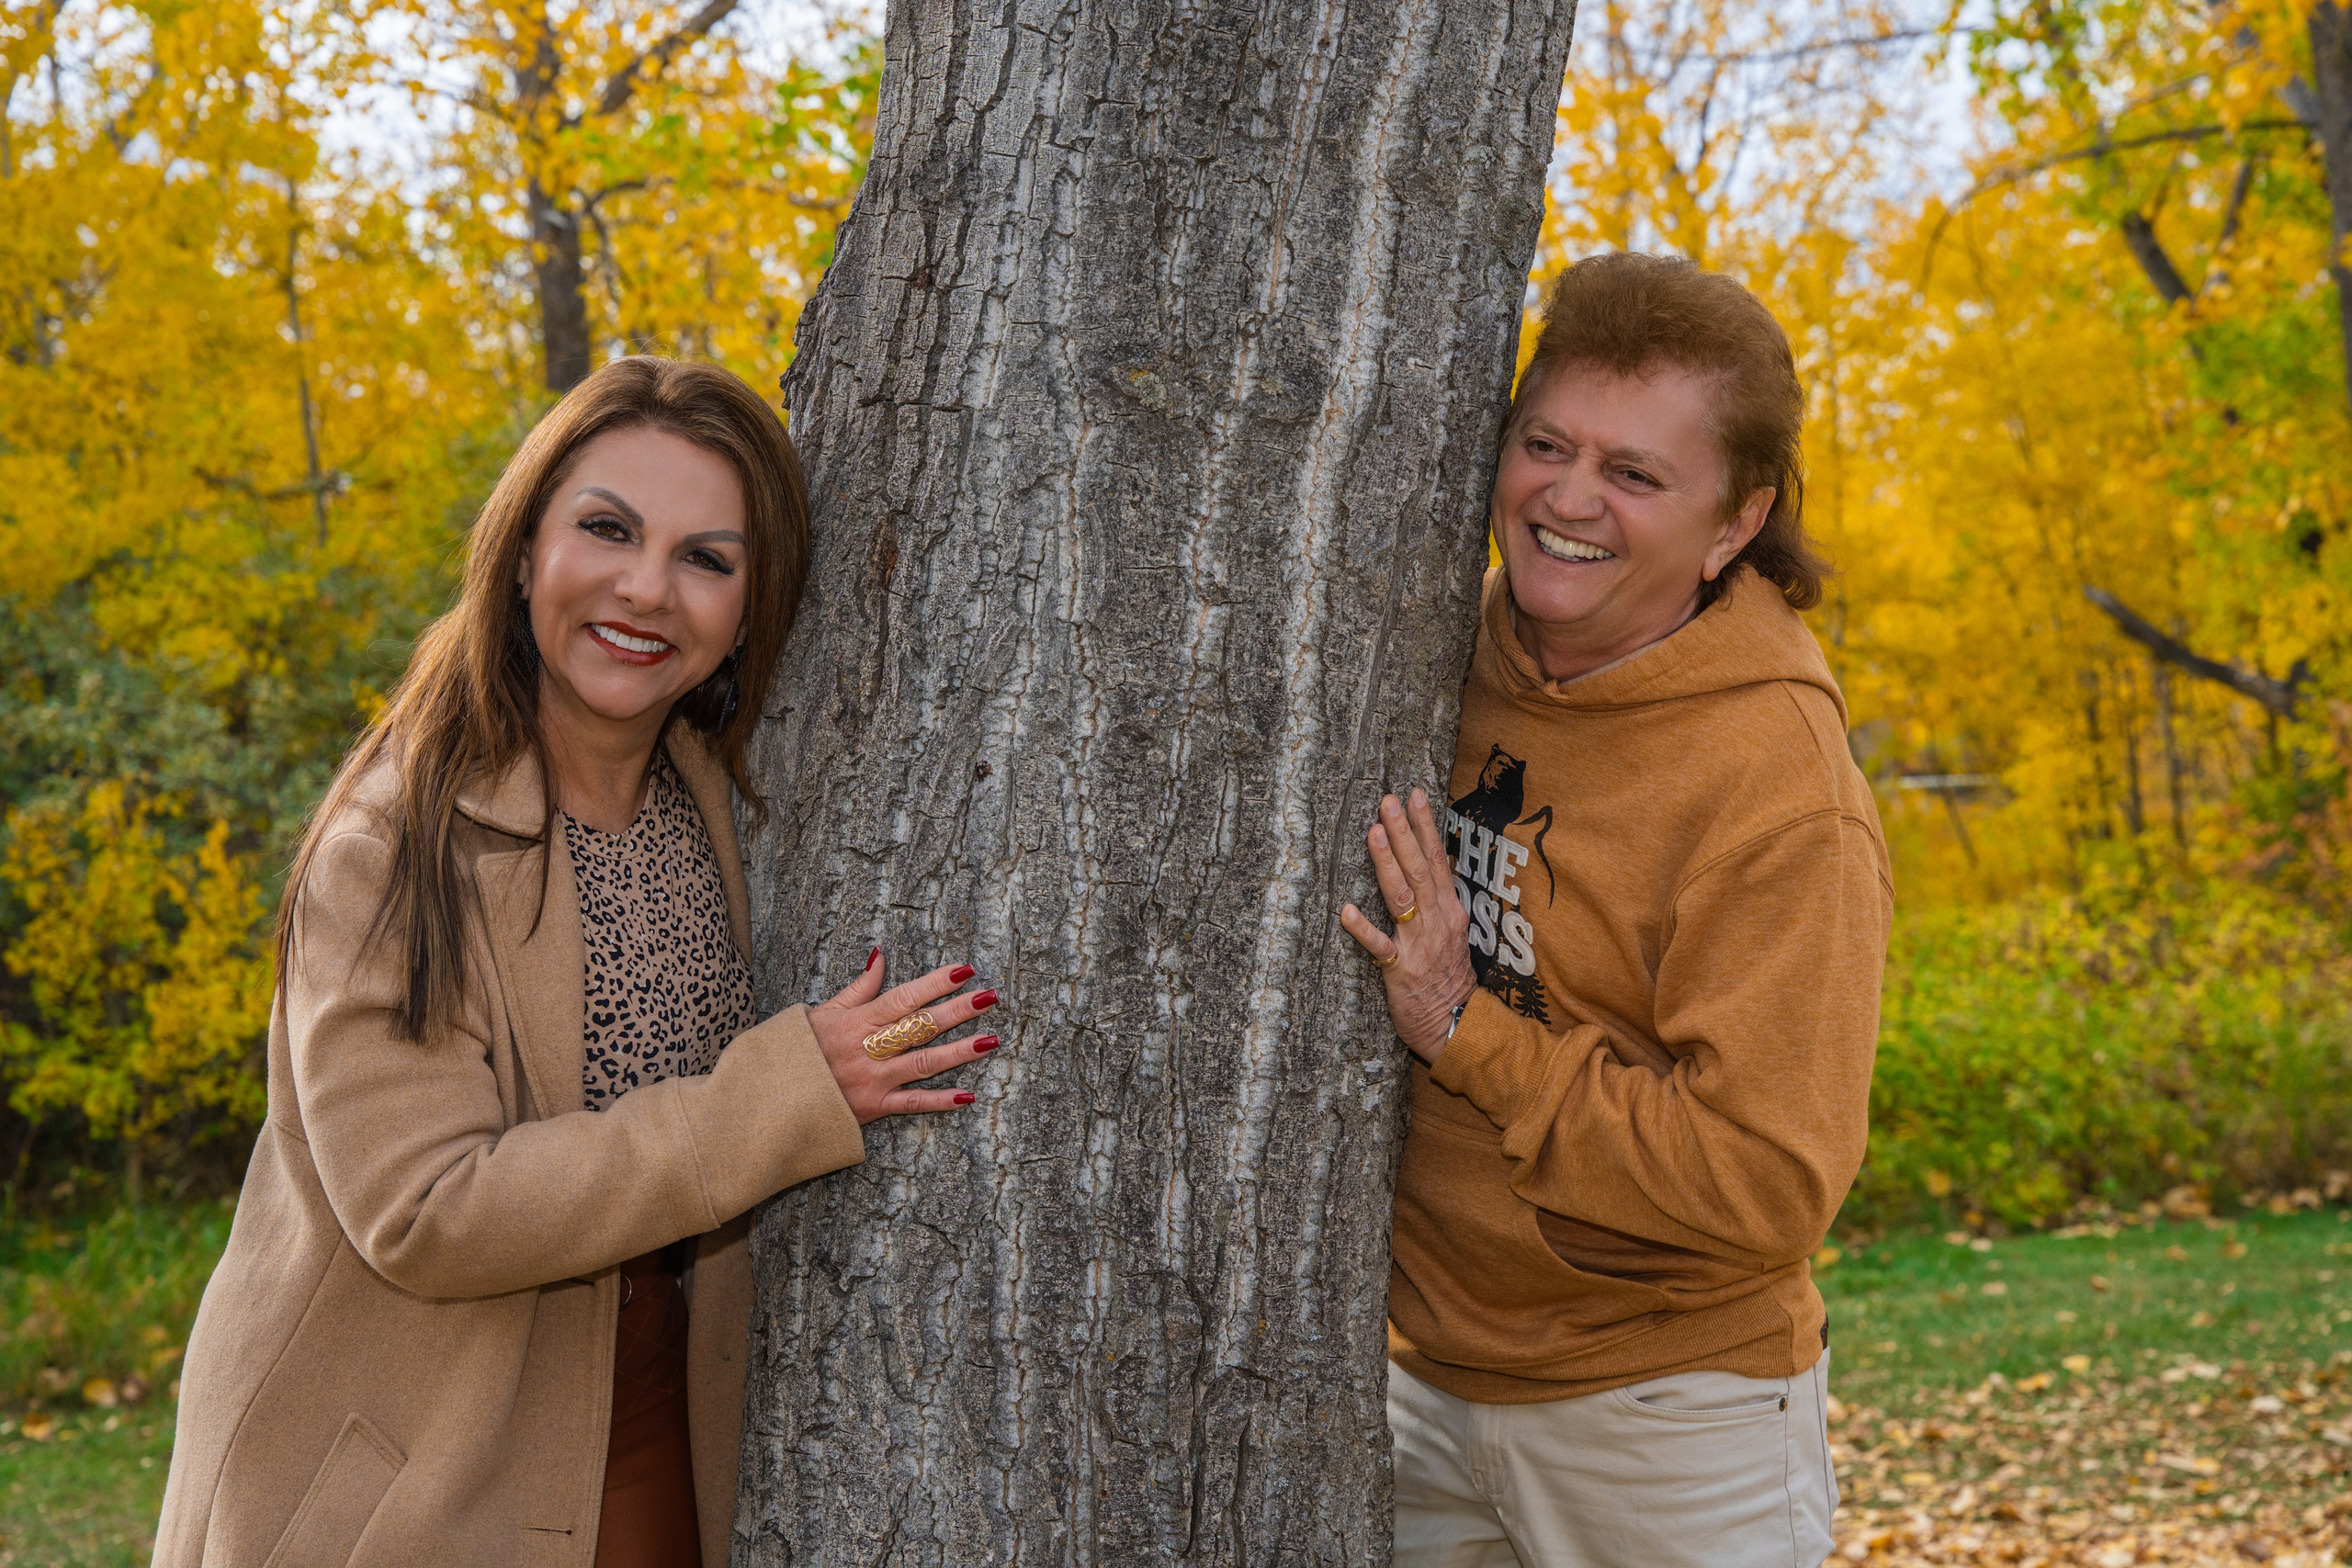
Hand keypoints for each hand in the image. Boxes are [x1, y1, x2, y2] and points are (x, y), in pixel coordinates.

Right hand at [806, 951, 1004, 1124]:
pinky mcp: (874, 1108)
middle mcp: (870, 1048)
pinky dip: (940, 1101)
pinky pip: (912, 1104)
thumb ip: (860, 987)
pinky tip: (968, 1095)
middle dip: (959, 1010)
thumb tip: (881, 955)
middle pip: (922, 1026)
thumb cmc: (798, 1049)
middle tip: (991, 998)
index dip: (935, 983)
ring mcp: (874, 1080)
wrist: (770, 1096)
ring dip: (959, 1052)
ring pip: (924, 1063)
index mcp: (858, 1021)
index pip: (904, 997)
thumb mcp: (824, 1011)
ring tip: (992, 1040)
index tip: (965, 970)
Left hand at [1340, 788, 1477, 1063]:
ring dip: (1388, 863)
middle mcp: (1437, 921)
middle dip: (1404, 832)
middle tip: (1388, 800)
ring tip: (1373, 832)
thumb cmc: (1447, 976)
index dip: (1425, 826)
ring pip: (1403, 897)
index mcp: (1449, 910)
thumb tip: (1425, 861)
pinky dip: (1364, 929)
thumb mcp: (1450, 931)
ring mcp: (1419, 944)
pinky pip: (1381, 947)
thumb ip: (1437, 899)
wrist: (1457, 1025)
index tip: (1414, 795)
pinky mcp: (1400, 971)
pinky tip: (1345, 911)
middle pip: (1420, 869)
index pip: (1437, 859)